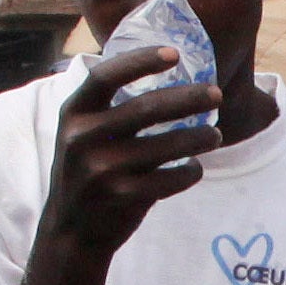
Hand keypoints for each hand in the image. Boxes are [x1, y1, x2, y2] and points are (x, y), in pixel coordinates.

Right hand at [40, 50, 218, 257]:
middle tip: (216, 94)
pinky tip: (195, 167)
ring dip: (198, 137)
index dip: (141, 61)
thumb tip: (169, 78)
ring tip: (214, 135)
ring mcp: (100, 170)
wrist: (69, 231)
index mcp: (73, 113)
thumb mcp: (82, 134)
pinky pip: (169, 179)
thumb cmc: (87, 170)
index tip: (175, 53)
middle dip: (188, 98)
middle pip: (146, 108)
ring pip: (165, 146)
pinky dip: (189, 173)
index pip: (106, 76)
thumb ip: (111, 109)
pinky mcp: (119, 198)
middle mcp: (82, 138)